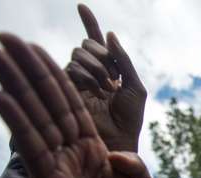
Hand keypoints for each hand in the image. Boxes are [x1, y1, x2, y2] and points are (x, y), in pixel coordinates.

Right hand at [0, 34, 157, 177]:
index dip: (52, 74)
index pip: (68, 102)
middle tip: (1, 38)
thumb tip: (113, 158)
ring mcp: (58, 165)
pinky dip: (16, 121)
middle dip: (24, 70)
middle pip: (44, 103)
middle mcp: (70, 151)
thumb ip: (130, 163)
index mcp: (92, 146)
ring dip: (11, 84)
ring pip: (32, 118)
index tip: (33, 46)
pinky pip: (32, 148)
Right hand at [66, 4, 145, 151]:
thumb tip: (110, 34)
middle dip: (104, 57)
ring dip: (98, 68)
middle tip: (114, 79)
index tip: (81, 6)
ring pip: (80, 53)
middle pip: (88, 45)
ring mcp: (76, 80)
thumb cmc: (130, 120)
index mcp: (107, 70)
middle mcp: (90, 73)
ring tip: (107, 90)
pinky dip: (88, 76)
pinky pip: (72, 67)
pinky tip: (97, 93)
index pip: (96, 43)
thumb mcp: (135, 87)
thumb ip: (125, 61)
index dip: (89, 24)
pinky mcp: (65, 89)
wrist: (118, 141)